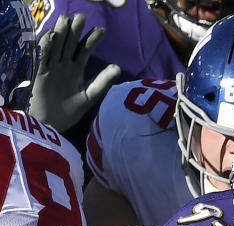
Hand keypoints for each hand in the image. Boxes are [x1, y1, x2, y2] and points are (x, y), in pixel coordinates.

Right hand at [28, 13, 121, 130]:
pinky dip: (45, 46)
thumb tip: (117, 67)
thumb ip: (102, 81)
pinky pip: (41, 57)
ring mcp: (50, 68)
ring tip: (67, 20)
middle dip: (75, 31)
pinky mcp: (38, 73)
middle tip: (81, 16)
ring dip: (60, 33)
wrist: (51, 124)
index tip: (101, 29)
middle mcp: (62, 66)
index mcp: (75, 70)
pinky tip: (51, 35)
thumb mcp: (90, 95)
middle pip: (69, 44)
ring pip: (55, 47)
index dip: (91, 40)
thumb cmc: (69, 112)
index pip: (84, 51)